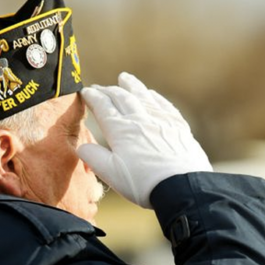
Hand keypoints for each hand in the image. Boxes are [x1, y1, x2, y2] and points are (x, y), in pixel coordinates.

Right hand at [78, 72, 211, 208]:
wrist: (182, 186)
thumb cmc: (144, 183)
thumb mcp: (111, 174)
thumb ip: (94, 158)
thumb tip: (82, 147)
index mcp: (120, 130)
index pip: (102, 106)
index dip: (92, 97)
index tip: (85, 91)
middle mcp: (140, 119)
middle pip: (121, 97)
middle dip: (108, 90)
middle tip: (99, 87)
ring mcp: (161, 120)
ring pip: (143, 95)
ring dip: (132, 85)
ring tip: (124, 77)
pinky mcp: (178, 126)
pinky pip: (164, 104)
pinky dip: (154, 97)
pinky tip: (152, 95)